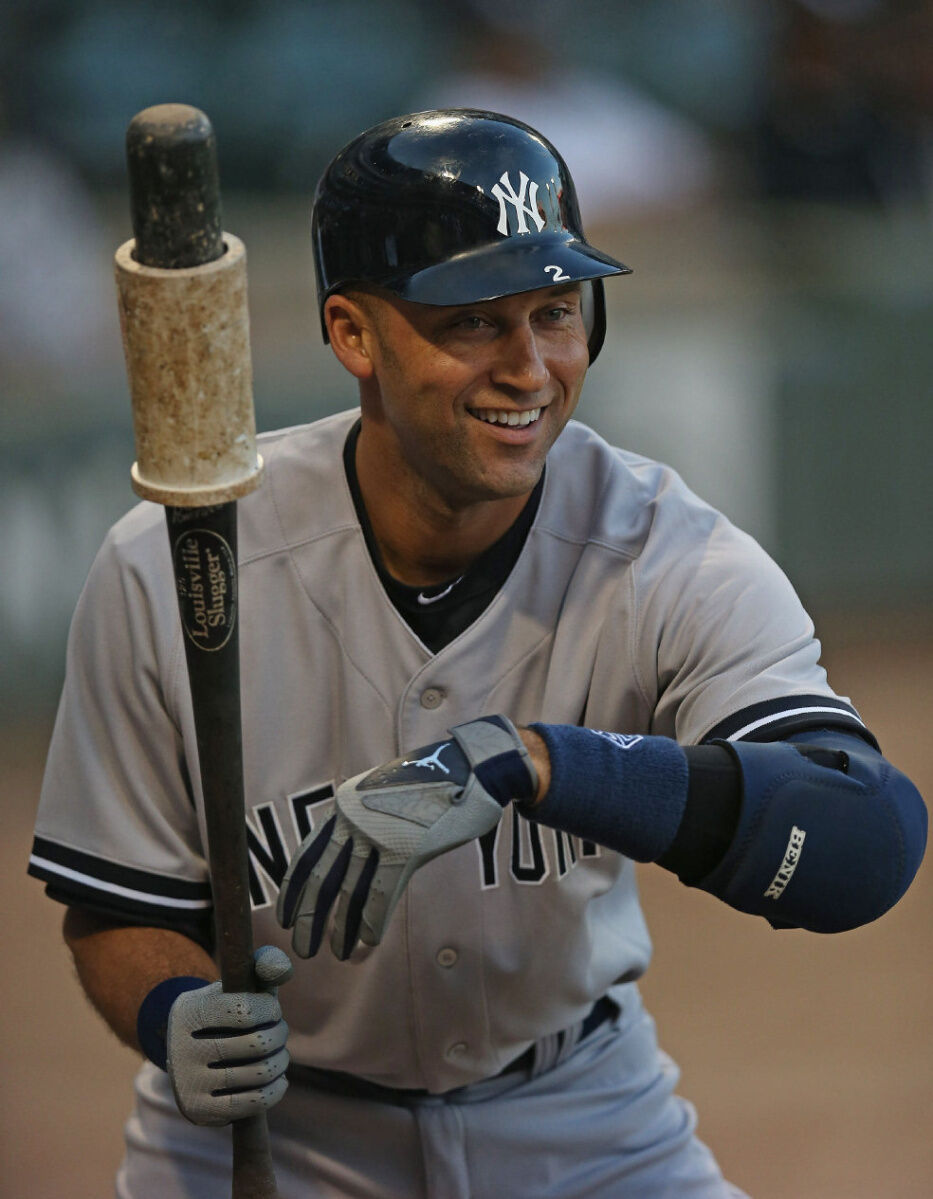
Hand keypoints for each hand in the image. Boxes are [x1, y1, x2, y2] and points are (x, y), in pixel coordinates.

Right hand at [166, 945, 292, 1126]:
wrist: (190, 1056)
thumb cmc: (224, 1012)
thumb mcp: (235, 984)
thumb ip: (264, 964)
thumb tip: (282, 969)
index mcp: (190, 1012)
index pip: (246, 1011)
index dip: (270, 1010)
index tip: (272, 1010)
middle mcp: (183, 1049)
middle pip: (257, 1044)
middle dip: (279, 1035)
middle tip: (279, 1033)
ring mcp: (189, 1084)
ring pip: (259, 1074)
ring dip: (281, 1062)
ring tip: (280, 1055)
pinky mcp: (200, 1111)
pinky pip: (253, 1103)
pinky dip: (276, 1090)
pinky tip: (279, 1079)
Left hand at [277, 715, 536, 959]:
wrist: (472, 766)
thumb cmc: (434, 783)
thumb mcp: (386, 796)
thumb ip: (366, 823)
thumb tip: (356, 861)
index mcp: (346, 804)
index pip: (309, 853)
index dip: (294, 889)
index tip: (284, 916)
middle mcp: (353, 817)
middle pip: (323, 876)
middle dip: (309, 917)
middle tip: (302, 948)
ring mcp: (378, 832)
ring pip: (349, 890)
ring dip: (340, 928)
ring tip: (336, 954)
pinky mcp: (405, 846)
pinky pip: (380, 893)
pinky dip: (372, 921)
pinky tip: (368, 942)